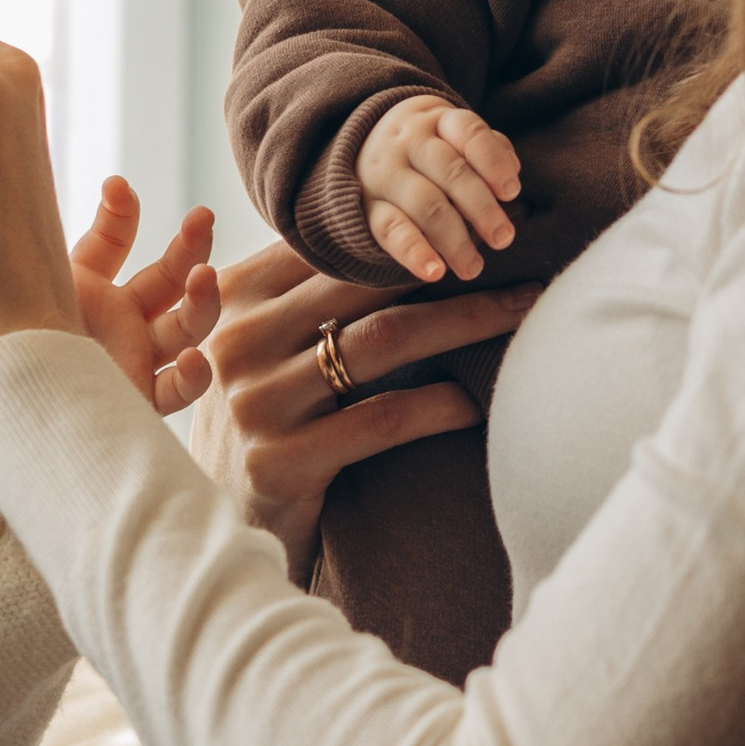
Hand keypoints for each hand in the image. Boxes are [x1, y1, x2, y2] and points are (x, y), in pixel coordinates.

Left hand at [68, 175, 220, 417]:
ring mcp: (131, 358)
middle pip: (168, 278)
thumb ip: (60, 238)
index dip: (120, 213)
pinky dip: (192, 377)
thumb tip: (104, 180)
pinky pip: (176, 391)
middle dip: (191, 246)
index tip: (117, 188)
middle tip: (201, 218)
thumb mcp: (31, 278)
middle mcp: (115, 321)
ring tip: (204, 276)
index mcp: (84, 287)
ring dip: (202, 300)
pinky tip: (191, 359)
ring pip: (186, 328)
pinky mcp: (135, 400)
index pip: (113, 242)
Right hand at [199, 239, 544, 570]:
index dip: (413, 228)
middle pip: (366, 284)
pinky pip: (385, 418)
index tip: (479, 222)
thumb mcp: (267, 344)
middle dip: (453, 267)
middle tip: (523, 258)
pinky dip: (443, 404)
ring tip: (523, 311)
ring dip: (467, 321)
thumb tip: (408, 229)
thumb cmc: (266, 419)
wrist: (221, 523)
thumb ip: (310, 291)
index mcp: (233, 296)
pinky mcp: (281, 461)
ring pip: (384, 341)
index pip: (335, 243)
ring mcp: (255, 402)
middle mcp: (237, 341)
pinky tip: (479, 400)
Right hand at [356, 94, 522, 282]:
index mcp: (439, 121)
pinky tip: (435, 272)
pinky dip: (414, 252)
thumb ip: (486, 150)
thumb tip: (511, 172)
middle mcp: (409, 143)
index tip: (511, 192)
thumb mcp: (454, 135)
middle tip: (504, 238)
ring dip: (454, 239)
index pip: (470, 134)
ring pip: (424, 204)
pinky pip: (391, 230)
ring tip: (473, 267)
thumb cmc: (430, 147)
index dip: (493, 162)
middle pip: (450, 171)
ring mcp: (385, 174)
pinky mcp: (367, 207)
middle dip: (481, 208)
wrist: (361, 147)